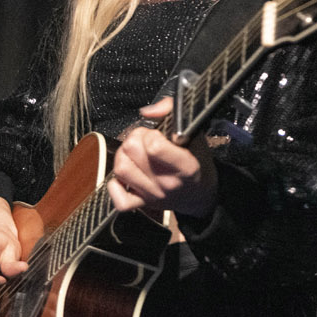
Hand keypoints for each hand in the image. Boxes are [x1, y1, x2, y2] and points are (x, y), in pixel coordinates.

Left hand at [106, 97, 216, 218]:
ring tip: (135, 154)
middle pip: (132, 150)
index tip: (158, 135)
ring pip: (121, 168)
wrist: (201, 195)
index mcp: (185, 166)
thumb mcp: (195, 135)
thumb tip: (147, 112)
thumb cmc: (198, 161)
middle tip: (145, 139)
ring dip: (123, 155)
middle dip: (135, 138)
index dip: (151, 134)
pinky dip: (116, 186)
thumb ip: (173, 114)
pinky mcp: (143, 204)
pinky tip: (127, 175)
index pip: (154, 146)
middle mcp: (167, 183)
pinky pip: (119, 199)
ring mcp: (153, 195)